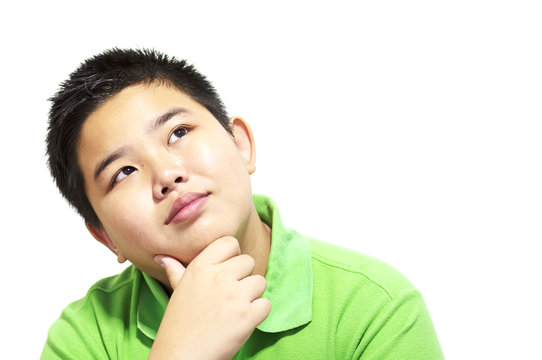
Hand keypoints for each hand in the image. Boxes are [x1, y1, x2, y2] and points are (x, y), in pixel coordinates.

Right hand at [148, 236, 270, 359]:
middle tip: (229, 296)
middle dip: (244, 278)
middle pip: (249, 261)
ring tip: (235, 309)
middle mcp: (218, 276)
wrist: (182, 357)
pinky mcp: (247, 315)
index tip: (227, 271)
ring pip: (261, 281)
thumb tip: (162, 257)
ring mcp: (234, 295)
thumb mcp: (177, 292)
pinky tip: (242, 322)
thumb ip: (176, 271)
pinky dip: (258, 314)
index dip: (232, 256)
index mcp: (200, 267)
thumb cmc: (178, 325)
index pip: (229, 242)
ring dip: (253, 296)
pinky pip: (266, 304)